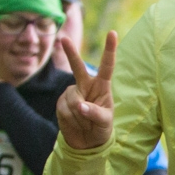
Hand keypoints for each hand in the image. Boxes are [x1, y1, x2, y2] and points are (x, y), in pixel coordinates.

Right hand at [56, 33, 117, 150]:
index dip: (110, 50)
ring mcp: (72, 93)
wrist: (86, 141)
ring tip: (84, 122)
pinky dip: (70, 119)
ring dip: (79, 116)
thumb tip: (80, 106)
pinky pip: (64, 109)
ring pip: (73, 99)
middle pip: (78, 67)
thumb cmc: (101, 128)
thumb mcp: (104, 122)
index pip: (107, 66)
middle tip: (64, 39)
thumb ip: (95, 113)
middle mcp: (86, 85)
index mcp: (102, 86)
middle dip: (71, 53)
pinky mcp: (61, 102)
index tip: (113, 33)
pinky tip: (74, 122)